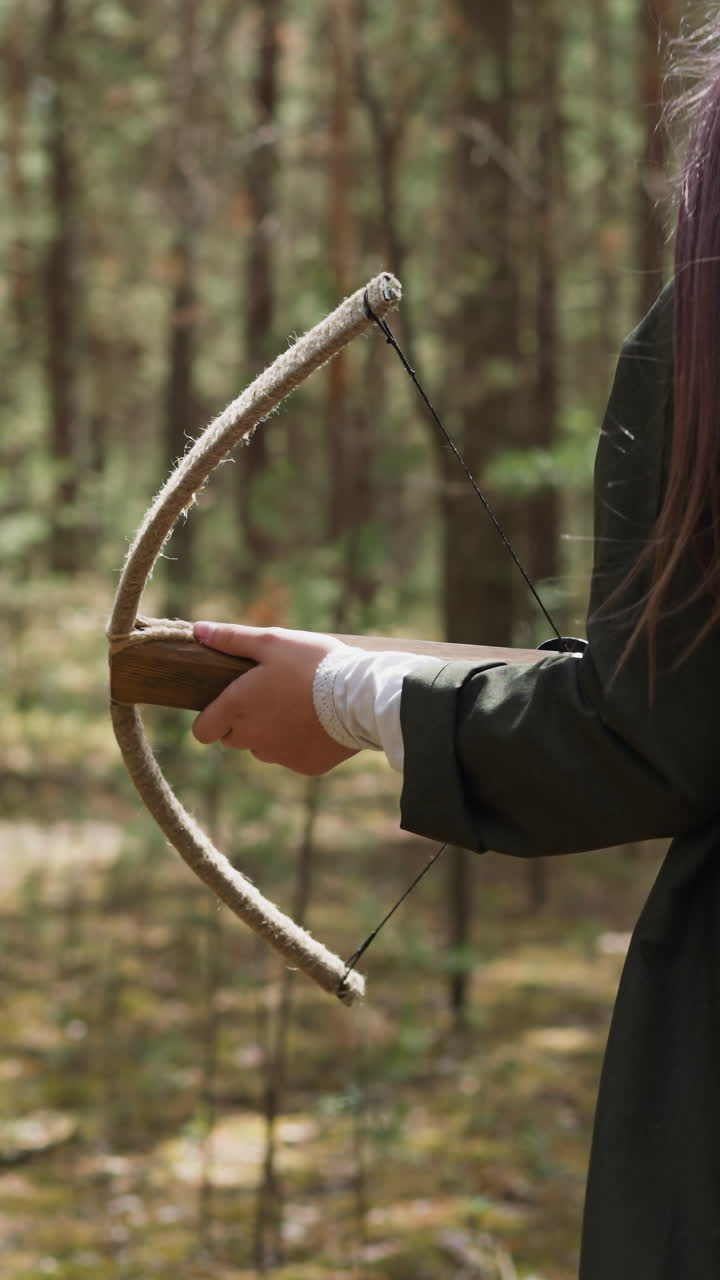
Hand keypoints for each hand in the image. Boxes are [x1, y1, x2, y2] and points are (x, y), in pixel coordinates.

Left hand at [191, 622, 358, 774]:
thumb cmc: (313, 664)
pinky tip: (317, 722)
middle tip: (269, 697)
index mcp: (237, 708)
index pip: (202, 731)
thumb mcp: (272, 641)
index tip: (227, 703)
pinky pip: (293, 757)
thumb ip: (231, 638)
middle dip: (242, 722)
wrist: (361, 697)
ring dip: (270, 733)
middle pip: (233, 739)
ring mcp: (280, 756)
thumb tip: (198, 630)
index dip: (211, 717)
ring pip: (263, 749)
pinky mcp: (305, 766)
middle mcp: (253, 738)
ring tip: (297, 706)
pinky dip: (299, 743)